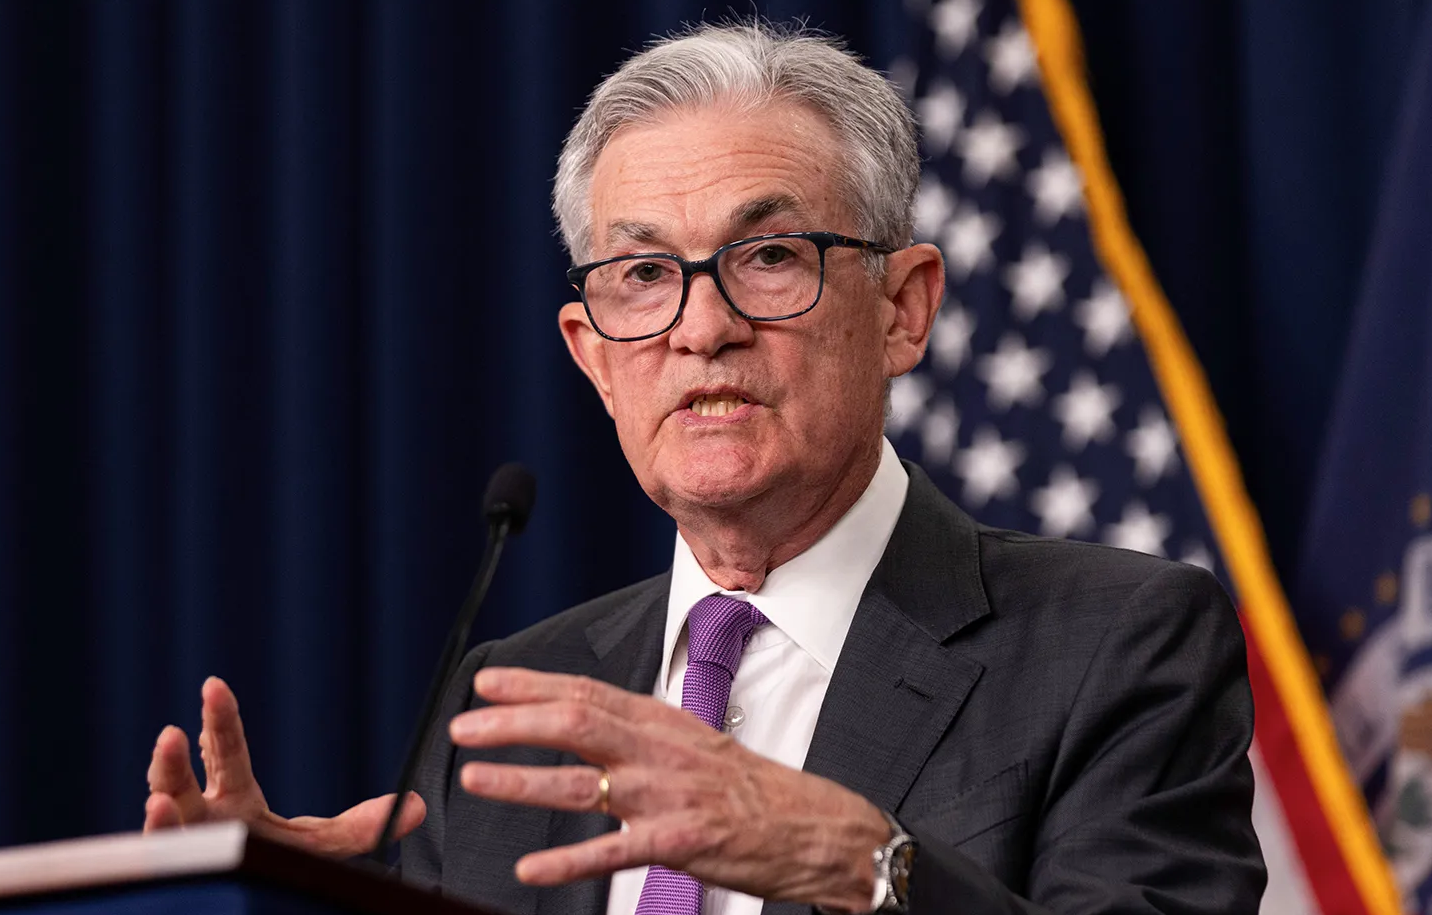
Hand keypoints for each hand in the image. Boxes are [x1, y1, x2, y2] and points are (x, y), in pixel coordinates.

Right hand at [144, 676, 426, 857]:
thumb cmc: (271, 864)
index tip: (214, 685)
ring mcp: (183, 852)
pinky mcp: (177, 880)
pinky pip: (163, 873)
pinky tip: (156, 849)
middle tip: (172, 732)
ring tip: (156, 801)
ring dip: (157, 818)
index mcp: (234, 800)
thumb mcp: (320, 846)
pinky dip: (158, 858)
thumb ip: (360, 828)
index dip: (220, 721)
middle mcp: (201, 821)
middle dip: (173, 762)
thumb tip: (418, 806)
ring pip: (162, 832)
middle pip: (179, 786)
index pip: (226, 753)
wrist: (246, 902)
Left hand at [448, 668, 889, 910]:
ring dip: (522, 781)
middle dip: (514, 723)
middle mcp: (659, 751)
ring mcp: (667, 795)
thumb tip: (585, 720)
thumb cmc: (750, 788)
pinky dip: (567, 861)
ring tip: (474, 779)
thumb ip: (639, 733)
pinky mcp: (679, 840)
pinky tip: (530, 867)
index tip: (488, 683)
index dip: (533, 685)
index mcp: (661, 722)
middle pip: (576, 724)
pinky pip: (613, 851)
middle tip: (465, 726)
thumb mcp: (693, 742)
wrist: (812, 826)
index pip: (587, 692)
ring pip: (583, 784)